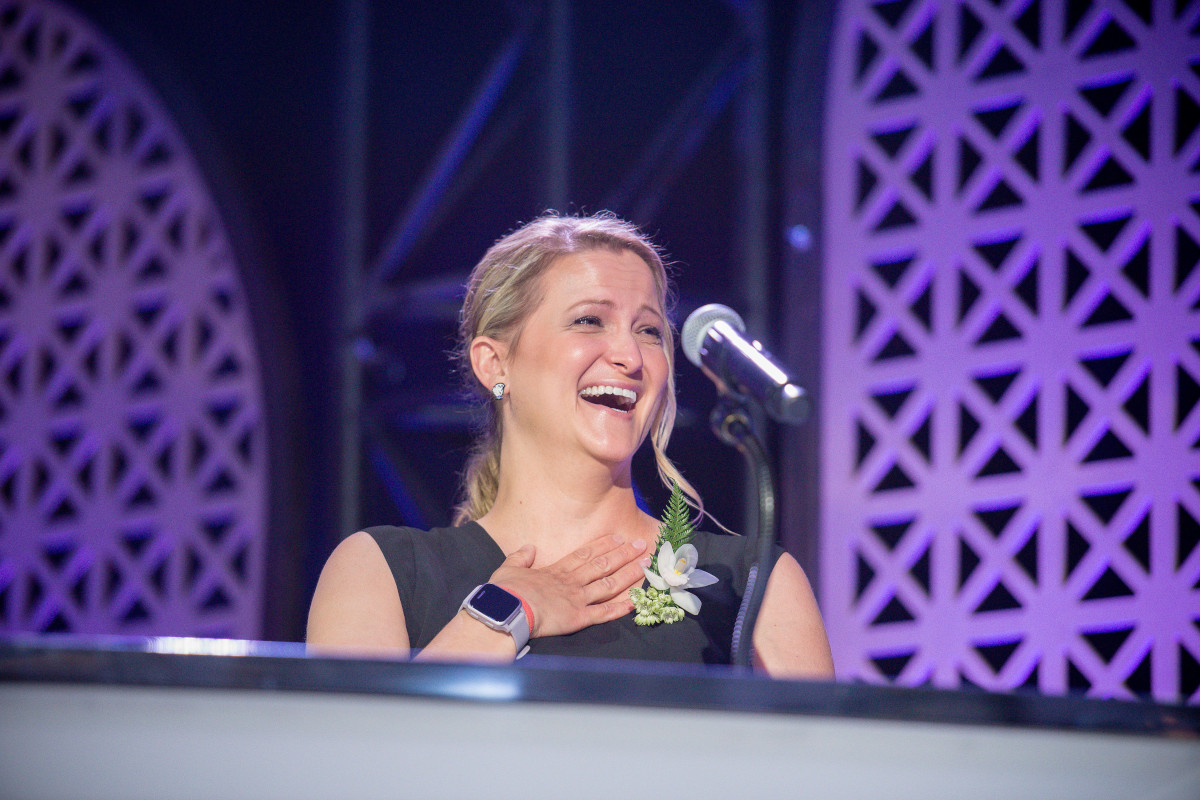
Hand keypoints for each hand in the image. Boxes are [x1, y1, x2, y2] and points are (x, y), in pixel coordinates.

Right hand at [489, 535, 649, 637]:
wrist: (507, 609)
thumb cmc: (506, 591)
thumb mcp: (509, 568)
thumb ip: (520, 557)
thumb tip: (529, 548)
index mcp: (555, 571)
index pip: (584, 554)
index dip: (602, 546)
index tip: (617, 538)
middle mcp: (571, 582)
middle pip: (602, 565)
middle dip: (623, 554)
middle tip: (641, 545)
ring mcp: (577, 599)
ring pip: (609, 585)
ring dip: (628, 574)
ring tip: (645, 565)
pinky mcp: (579, 617)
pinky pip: (604, 612)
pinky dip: (621, 608)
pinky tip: (636, 602)